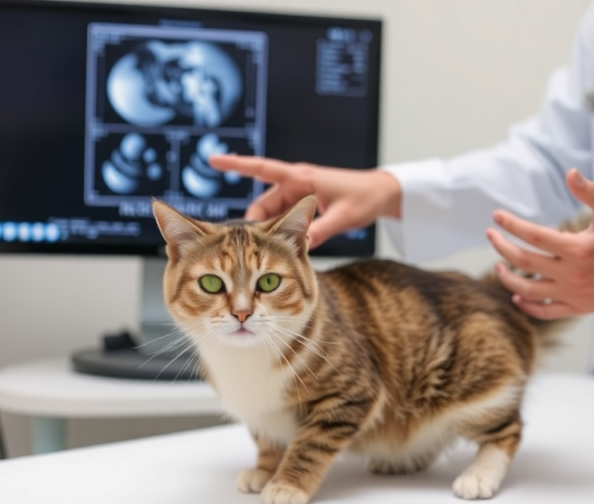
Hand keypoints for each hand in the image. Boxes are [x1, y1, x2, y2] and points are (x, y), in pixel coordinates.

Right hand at [208, 154, 401, 247]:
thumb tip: (300, 245)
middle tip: (253, 252)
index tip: (212, 159)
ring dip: (269, 233)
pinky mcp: (304, 206)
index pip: (261, 168)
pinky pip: (283, 220)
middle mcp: (295, 185)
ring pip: (271, 216)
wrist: (381, 194)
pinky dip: (281, 233)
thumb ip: (321, 230)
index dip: (236, 164)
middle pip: (262, 205)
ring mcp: (299, 195)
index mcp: (301, 179)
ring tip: (273, 254)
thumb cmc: (364, 198)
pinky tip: (285, 249)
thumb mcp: (343, 217)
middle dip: (255, 227)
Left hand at [485, 169, 593, 318]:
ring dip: (508, 277)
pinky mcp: (577, 308)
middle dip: (502, 246)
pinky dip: (527, 305)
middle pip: (525, 260)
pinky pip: (544, 311)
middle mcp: (573, 274)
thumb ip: (591, 193)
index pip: (534, 235)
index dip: (512, 224)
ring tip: (497, 264)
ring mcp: (573, 294)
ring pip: (529, 289)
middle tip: (491, 235)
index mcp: (579, 248)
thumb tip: (570, 173)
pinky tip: (516, 294)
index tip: (497, 216)